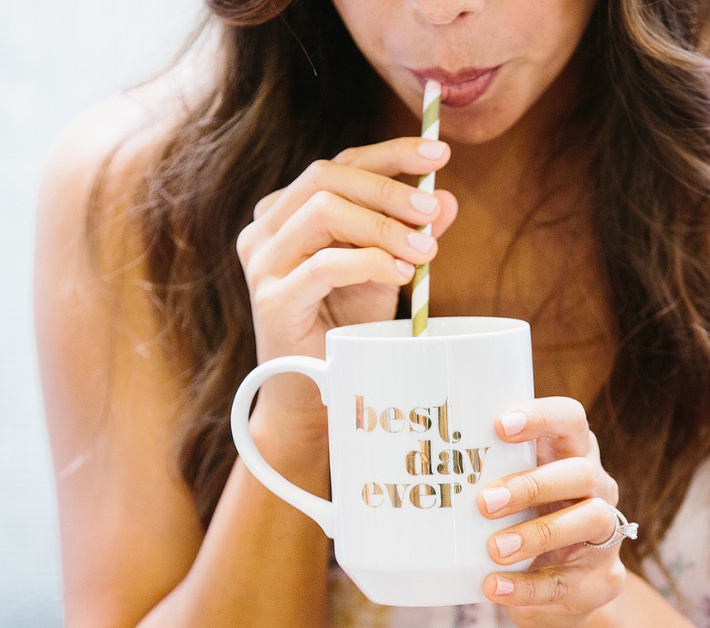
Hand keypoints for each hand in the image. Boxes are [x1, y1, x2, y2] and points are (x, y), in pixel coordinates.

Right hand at [235, 139, 458, 431]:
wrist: (314, 392)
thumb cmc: (346, 328)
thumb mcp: (385, 272)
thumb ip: (409, 234)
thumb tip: (447, 199)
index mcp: (286, 211)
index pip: (340, 164)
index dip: (391, 154)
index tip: (439, 153)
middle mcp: (265, 228)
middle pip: (327, 176)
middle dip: (390, 189)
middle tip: (434, 213)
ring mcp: (262, 262)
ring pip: (323, 211)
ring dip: (383, 226)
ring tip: (424, 251)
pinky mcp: (271, 298)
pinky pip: (324, 264)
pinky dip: (369, 262)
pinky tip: (400, 274)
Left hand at [479, 397, 628, 627]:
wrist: (565, 594)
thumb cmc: (526, 524)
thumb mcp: (511, 493)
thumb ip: (480, 476)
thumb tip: (400, 464)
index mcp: (574, 455)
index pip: (571, 419)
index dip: (541, 417)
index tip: (500, 426)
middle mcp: (598, 489)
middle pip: (580, 472)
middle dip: (532, 485)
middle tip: (484, 502)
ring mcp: (606, 536)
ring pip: (588, 521)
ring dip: (537, 534)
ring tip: (494, 549)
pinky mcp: (601, 580)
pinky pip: (568, 583)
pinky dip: (527, 586)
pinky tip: (495, 586)